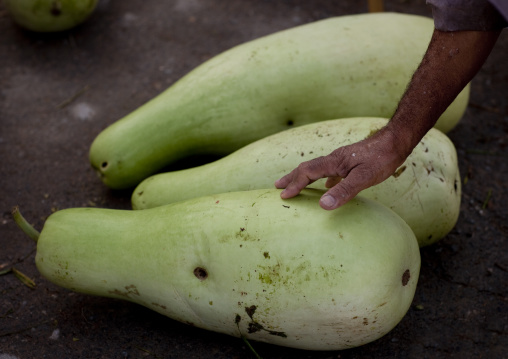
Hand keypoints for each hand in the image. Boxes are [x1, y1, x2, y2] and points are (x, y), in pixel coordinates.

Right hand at [274, 127, 407, 209]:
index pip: (307, 173)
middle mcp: (334, 159)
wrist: (396, 142)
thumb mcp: (363, 178)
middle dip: (292, 177)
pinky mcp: (351, 162)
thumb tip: (322, 205)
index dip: (294, 184)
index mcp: (333, 162)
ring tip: (296, 184)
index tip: (283, 195)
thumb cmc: (381, 159)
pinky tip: (328, 185)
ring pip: (317, 169)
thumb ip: (343, 191)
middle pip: (307, 168)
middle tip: (277, 185)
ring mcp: (342, 160)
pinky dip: (322, 179)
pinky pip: (330, 171)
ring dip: (304, 177)